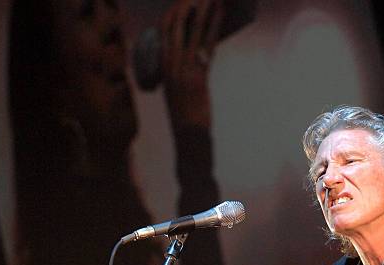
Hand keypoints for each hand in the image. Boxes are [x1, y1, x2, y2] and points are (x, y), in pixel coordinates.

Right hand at [161, 0, 222, 129]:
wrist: (188, 134)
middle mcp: (170, 64)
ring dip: (204, 9)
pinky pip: (207, 44)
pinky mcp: (199, 75)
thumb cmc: (184, 113)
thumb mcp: (176, 88)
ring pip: (193, 30)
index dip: (175, 11)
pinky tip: (221, 13)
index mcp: (162, 64)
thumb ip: (181, 70)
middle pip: (177, 24)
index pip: (164, 29)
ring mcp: (184, 69)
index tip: (185, 0)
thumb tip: (195, 53)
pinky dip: (215, 26)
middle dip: (188, 3)